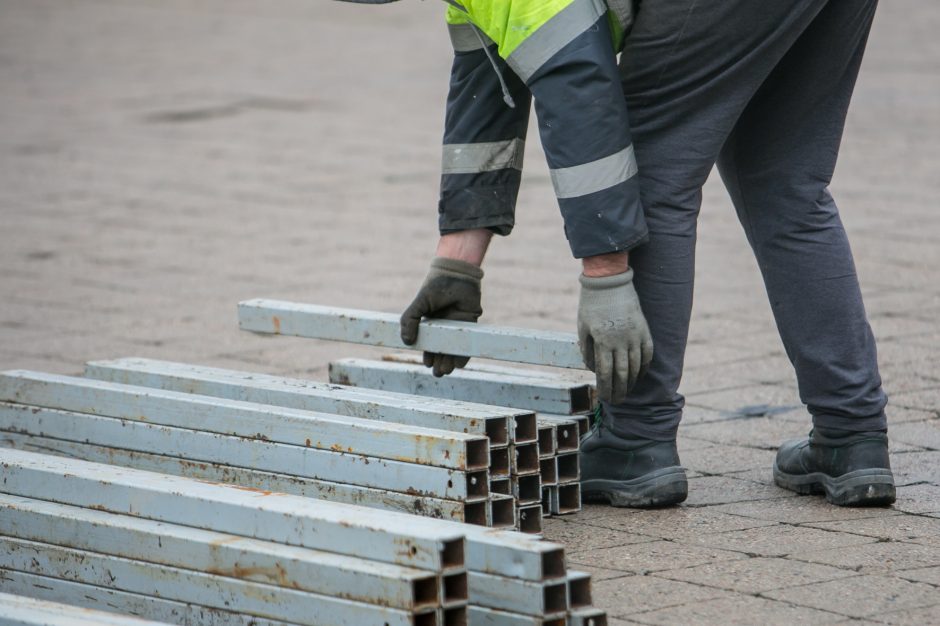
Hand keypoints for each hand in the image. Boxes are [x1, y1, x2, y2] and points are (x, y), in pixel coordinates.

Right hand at [400, 257, 483, 376]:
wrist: (456, 273)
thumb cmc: (435, 286)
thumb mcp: (419, 304)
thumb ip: (409, 320)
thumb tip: (406, 342)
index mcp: (431, 323)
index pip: (429, 344)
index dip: (429, 355)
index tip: (428, 364)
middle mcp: (445, 326)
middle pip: (443, 349)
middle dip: (440, 362)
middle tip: (438, 374)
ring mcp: (458, 325)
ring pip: (455, 347)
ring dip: (451, 361)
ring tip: (447, 371)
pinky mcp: (470, 322)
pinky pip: (468, 341)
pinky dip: (465, 353)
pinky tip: (460, 363)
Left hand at [577, 268, 652, 403]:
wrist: (609, 282)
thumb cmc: (591, 305)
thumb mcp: (582, 328)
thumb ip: (587, 350)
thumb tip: (594, 369)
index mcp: (602, 341)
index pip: (605, 373)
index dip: (606, 388)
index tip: (605, 398)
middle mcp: (621, 341)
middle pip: (623, 374)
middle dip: (620, 391)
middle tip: (617, 402)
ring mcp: (635, 335)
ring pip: (636, 366)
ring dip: (632, 381)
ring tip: (627, 391)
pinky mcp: (644, 329)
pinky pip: (647, 353)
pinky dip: (644, 366)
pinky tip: (640, 374)